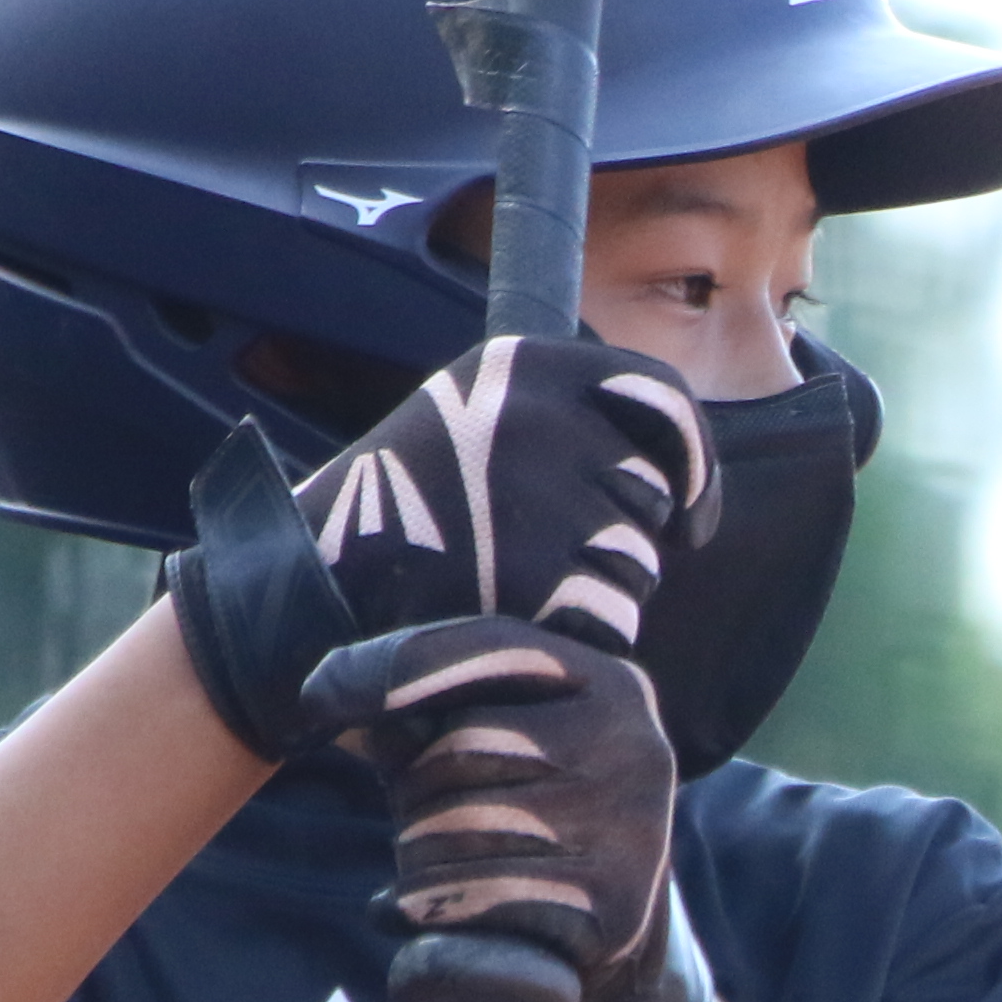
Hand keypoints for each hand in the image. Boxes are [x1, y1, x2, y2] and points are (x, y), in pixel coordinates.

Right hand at [159, 337, 709, 762]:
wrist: (307, 586)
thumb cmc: (401, 507)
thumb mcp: (468, 414)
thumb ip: (563, 412)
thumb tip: (680, 451)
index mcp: (525, 365)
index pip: (662, 399)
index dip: (694, 462)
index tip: (692, 509)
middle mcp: (541, 418)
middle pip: (653, 493)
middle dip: (621, 534)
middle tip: (538, 552)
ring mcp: (540, 498)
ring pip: (637, 564)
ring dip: (597, 589)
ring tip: (509, 582)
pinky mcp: (540, 580)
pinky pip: (611, 620)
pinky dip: (577, 636)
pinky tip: (512, 623)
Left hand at [302, 618, 713, 1001]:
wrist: (606, 939)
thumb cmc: (523, 819)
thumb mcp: (489, 748)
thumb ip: (430, 715)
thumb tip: (346, 702)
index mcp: (609, 683)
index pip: (486, 649)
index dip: (391, 667)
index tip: (316, 695)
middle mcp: (634, 745)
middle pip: (459, 748)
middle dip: (413, 789)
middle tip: (425, 823)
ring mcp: (632, 827)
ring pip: (455, 828)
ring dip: (416, 858)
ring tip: (438, 874)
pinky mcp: (613, 905)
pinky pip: (471, 895)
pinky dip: (425, 908)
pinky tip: (427, 916)